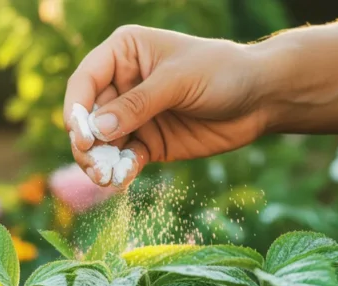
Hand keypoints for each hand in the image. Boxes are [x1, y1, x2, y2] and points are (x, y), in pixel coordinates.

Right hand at [64, 25, 270, 186]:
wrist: (262, 98)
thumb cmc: (222, 72)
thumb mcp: (178, 81)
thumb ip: (137, 105)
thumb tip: (98, 130)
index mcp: (123, 53)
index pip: (85, 80)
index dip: (76, 108)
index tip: (82, 135)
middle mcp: (122, 84)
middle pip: (87, 117)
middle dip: (86, 143)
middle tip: (93, 165)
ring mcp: (134, 116)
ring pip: (102, 143)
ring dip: (99, 162)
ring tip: (106, 178)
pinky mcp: (148, 143)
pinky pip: (124, 160)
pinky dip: (119, 171)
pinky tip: (122, 180)